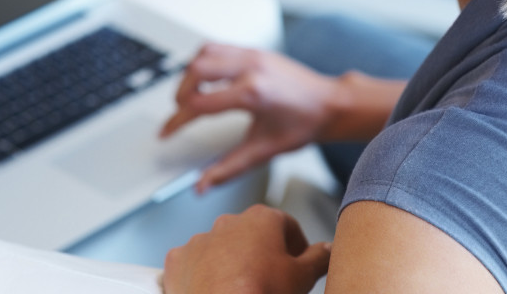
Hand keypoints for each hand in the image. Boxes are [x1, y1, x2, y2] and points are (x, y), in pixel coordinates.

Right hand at [160, 43, 336, 192]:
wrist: (330, 104)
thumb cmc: (303, 125)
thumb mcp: (264, 151)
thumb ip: (228, 168)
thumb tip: (202, 184)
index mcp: (252, 93)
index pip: (199, 105)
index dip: (176, 122)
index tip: (166, 132)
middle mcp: (250, 68)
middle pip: (195, 71)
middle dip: (179, 94)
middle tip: (178, 114)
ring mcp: (252, 55)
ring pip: (203, 53)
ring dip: (189, 74)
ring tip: (190, 96)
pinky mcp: (254, 50)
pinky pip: (218, 47)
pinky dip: (204, 61)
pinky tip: (205, 80)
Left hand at [162, 204, 330, 293]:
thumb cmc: (259, 293)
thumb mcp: (302, 277)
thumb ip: (319, 258)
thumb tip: (328, 249)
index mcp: (261, 219)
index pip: (287, 226)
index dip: (296, 247)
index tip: (299, 264)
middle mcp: (229, 222)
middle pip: (252, 235)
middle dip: (262, 254)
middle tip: (272, 281)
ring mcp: (200, 239)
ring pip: (222, 248)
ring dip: (232, 263)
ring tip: (242, 289)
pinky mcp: (178, 260)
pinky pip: (195, 263)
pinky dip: (204, 274)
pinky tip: (215, 291)